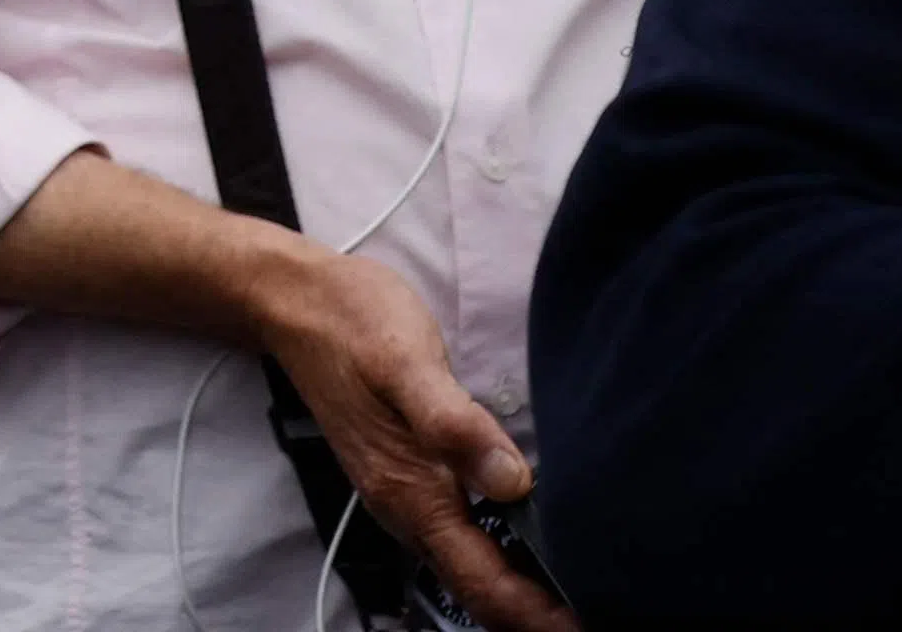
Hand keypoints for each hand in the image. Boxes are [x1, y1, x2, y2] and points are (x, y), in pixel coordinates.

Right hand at [247, 238, 571, 631]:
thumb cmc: (352, 322)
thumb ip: (454, 423)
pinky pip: (462, 540)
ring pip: (471, 570)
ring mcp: (404, 496)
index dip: (539, 615)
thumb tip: (513, 481)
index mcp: (410, 492)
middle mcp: (406, 508)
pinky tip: (538, 542)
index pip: (483, 583)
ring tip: (585, 588)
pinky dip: (504, 559)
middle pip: (480, 589)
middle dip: (539, 613)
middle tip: (607, 606)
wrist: (294, 302)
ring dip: (524, 591)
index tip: (591, 624)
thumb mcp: (405, 359)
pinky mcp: (409, 476)